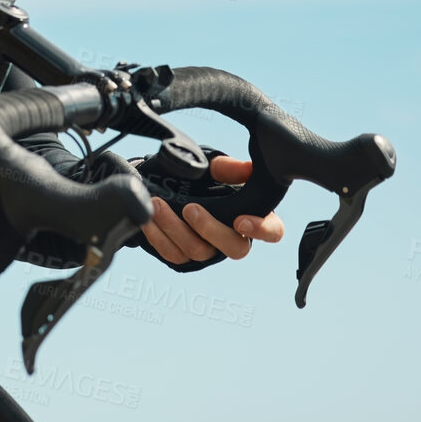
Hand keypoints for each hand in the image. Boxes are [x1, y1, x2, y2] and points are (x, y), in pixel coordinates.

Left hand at [142, 155, 284, 264]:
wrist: (160, 181)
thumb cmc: (196, 175)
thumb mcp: (211, 165)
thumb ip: (228, 167)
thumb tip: (247, 168)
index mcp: (251, 214)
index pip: (272, 230)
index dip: (262, 230)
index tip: (240, 220)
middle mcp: (232, 236)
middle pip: (235, 249)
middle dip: (210, 229)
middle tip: (190, 209)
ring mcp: (208, 249)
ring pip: (198, 251)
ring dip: (175, 229)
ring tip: (158, 205)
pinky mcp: (183, 256)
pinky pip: (173, 254)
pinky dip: (159, 237)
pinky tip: (149, 220)